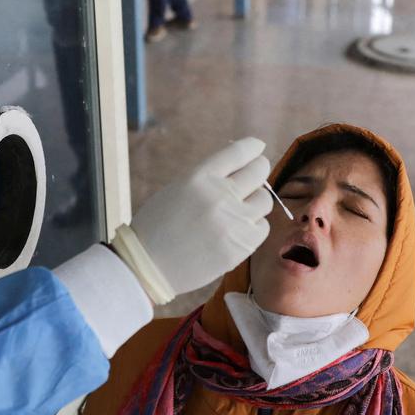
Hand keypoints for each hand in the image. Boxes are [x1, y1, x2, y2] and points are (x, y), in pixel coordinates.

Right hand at [113, 138, 271, 303]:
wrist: (149, 266)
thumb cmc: (159, 226)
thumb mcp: (177, 189)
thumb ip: (208, 178)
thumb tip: (240, 168)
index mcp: (199, 177)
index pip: (239, 152)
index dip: (252, 147)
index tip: (257, 148)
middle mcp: (219, 195)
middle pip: (258, 171)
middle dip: (259, 169)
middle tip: (256, 173)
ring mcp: (233, 221)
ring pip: (264, 200)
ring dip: (254, 201)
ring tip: (239, 209)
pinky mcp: (241, 245)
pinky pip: (262, 227)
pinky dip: (253, 227)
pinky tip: (236, 230)